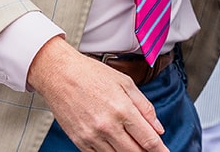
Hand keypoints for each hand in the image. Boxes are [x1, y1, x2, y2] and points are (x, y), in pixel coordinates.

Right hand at [27, 36, 167, 151]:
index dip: (160, 150)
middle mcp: (108, 126)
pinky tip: (117, 148)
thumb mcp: (125, 83)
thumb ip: (145, 107)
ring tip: (134, 146)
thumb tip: (158, 128)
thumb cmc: (92, 74)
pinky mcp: (80, 142)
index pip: (148, 140)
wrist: (59, 75)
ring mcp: (92, 137)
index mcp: (122, 109)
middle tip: (152, 150)